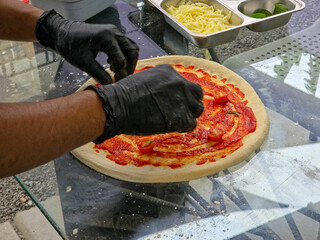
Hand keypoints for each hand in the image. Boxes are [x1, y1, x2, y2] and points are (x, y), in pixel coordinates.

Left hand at [35, 10, 138, 84]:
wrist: (61, 33)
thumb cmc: (70, 46)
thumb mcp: (84, 63)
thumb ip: (100, 75)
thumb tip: (112, 86)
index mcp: (107, 38)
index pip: (122, 59)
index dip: (121, 73)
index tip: (115, 82)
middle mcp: (114, 32)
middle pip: (133, 51)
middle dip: (129, 66)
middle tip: (121, 77)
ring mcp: (114, 31)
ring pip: (131, 47)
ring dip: (128, 60)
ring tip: (117, 71)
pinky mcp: (112, 34)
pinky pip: (125, 45)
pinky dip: (123, 55)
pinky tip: (112, 63)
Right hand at [88, 64, 203, 141]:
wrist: (119, 106)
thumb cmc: (124, 95)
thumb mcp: (144, 80)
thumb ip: (158, 85)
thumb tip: (161, 94)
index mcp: (169, 72)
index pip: (184, 83)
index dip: (180, 95)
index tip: (172, 103)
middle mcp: (179, 82)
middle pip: (196, 93)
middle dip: (190, 102)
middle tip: (180, 111)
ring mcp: (182, 99)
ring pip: (197, 108)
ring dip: (189, 115)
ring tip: (176, 121)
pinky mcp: (182, 116)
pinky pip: (191, 123)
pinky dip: (184, 127)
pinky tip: (173, 128)